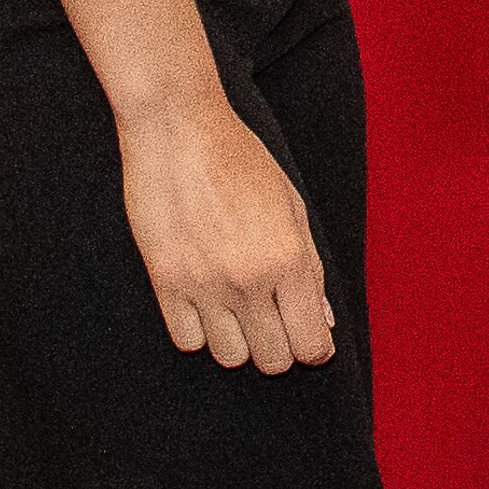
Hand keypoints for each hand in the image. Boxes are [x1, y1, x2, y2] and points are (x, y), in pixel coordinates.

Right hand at [119, 97, 337, 372]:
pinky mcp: (165, 282)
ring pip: (230, 357)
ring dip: (239, 340)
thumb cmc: (241, 160)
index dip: (315, 349)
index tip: (308, 336)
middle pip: (273, 360)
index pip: (311, 346)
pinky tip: (204, 302)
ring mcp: (203, 285)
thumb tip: (323, 321)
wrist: (178, 127)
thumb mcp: (291, 206)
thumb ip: (311, 268)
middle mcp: (248, 280)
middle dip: (280, 346)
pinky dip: (199, 331)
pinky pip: (186, 341)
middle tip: (273, 319)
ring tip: (237, 308)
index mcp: (288, 259)